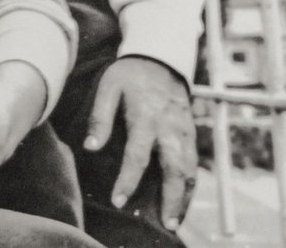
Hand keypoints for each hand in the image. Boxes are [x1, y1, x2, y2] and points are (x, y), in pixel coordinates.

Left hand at [84, 55, 196, 230]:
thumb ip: (100, 118)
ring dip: (185, 198)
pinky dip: (191, 186)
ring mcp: (184, 132)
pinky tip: (183, 201)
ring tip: (174, 221)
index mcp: (146, 117)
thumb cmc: (129, 75)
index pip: (137, 156)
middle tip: (165, 225)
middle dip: (171, 199)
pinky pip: (195, 164)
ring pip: (191, 171)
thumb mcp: (108, 87)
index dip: (128, 180)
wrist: (160, 59)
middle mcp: (169, 128)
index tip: (118, 201)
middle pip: (175, 169)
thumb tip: (90, 148)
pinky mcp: (191, 134)